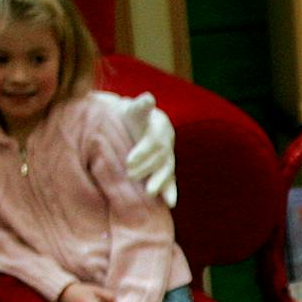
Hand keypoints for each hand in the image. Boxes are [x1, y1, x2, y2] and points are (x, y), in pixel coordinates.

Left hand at [108, 91, 177, 207]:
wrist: (138, 123)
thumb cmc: (131, 115)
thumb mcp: (134, 108)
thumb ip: (140, 105)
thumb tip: (148, 98)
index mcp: (160, 126)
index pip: (153, 141)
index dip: (142, 152)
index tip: (129, 161)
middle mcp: (167, 142)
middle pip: (159, 158)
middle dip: (145, 167)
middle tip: (129, 174)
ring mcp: (168, 156)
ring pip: (167, 170)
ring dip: (160, 181)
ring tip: (150, 192)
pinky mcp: (167, 169)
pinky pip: (171, 181)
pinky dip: (171, 191)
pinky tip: (170, 203)